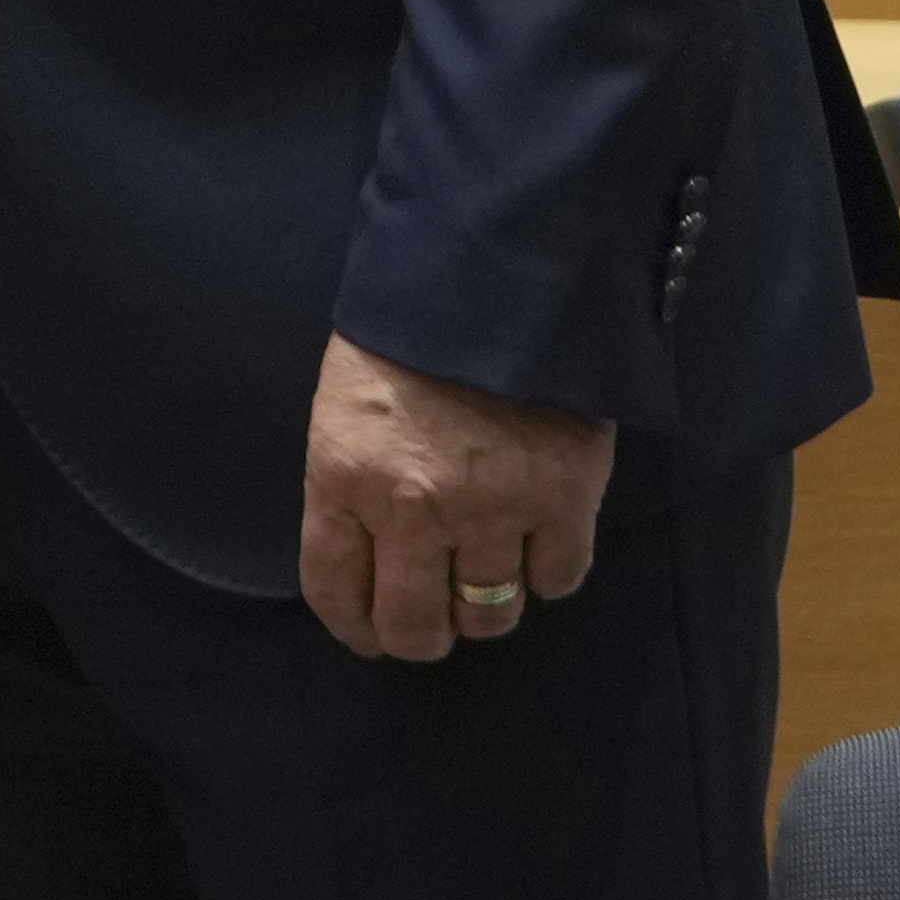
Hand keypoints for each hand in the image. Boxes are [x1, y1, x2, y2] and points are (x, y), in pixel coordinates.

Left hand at [296, 332, 614, 663]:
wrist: (499, 264)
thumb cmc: (410, 326)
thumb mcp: (346, 402)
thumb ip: (353, 484)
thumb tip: (372, 559)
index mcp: (343, 475)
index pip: (335, 592)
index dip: (355, 626)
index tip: (371, 630)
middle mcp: (413, 507)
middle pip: (415, 627)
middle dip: (420, 635)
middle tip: (433, 618)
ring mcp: (493, 507)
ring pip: (488, 613)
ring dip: (485, 605)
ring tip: (487, 573)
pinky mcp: (564, 496)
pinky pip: (557, 578)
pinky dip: (547, 571)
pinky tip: (537, 540)